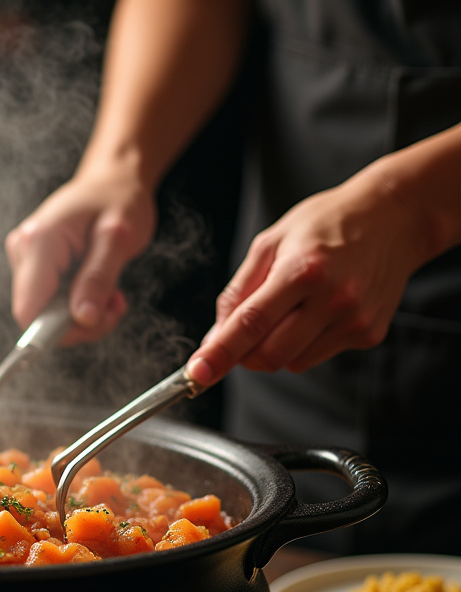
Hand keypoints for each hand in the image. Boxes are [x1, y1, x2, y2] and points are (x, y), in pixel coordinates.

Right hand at [5, 160, 156, 343]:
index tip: (95, 324)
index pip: (28, 309)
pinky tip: (98, 287)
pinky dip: (79, 305)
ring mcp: (27, 259)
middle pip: (38, 316)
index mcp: (39, 241)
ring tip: (111, 292)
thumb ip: (98, 278)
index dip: (55, 331)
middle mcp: (24, 251)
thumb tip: (82, 318)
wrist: (113, 179)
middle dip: (80, 322)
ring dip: (83, 315)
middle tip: (115, 304)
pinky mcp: (35, 266)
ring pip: (47, 315)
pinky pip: (52, 303)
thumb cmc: (118, 198)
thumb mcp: (118, 237)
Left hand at [186, 170, 425, 386]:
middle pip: (269, 355)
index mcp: (302, 270)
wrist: (395, 217)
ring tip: (291, 307)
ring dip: (275, 347)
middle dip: (244, 354)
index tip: (196, 374)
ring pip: (291, 362)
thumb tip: (214, 338)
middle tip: (242, 332)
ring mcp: (354, 320)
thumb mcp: (271, 242)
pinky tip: (317, 310)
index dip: (219, 354)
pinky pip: (316, 356)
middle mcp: (333, 298)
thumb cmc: (325, 224)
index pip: (250, 324)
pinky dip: (303, 343)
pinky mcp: (369, 334)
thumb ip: (238, 292)